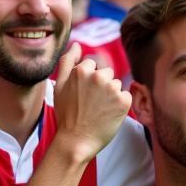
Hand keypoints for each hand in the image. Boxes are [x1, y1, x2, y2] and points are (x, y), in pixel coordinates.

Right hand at [52, 42, 132, 163]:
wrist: (76, 142)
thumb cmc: (66, 115)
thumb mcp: (59, 86)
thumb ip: (67, 61)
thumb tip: (77, 44)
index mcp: (83, 70)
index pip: (93, 65)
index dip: (88, 80)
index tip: (82, 95)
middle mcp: (99, 76)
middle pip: (106, 73)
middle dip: (101, 85)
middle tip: (90, 104)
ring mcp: (112, 89)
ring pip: (116, 84)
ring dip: (111, 95)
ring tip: (98, 110)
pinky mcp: (124, 101)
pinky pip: (126, 96)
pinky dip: (120, 105)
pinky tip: (108, 114)